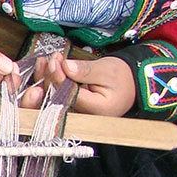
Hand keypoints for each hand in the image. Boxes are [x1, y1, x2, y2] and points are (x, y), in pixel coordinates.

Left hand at [20, 53, 135, 116]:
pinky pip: (54, 95)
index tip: (56, 61)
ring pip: (51, 97)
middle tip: (52, 59)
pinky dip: (50, 80)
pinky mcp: (69, 106)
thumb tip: (66, 67)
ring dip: (47, 77)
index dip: (59, 78)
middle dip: (50, 77)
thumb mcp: (106, 70)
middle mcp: (82, 116)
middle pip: (56, 100)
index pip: (69, 95)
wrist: (129, 83)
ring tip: (48, 60)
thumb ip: (85, 71)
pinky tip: (49, 66)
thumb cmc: (121, 78)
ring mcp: (74, 113)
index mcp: (95, 111)